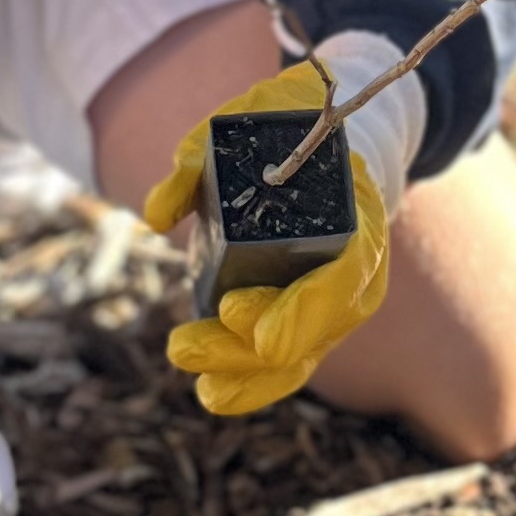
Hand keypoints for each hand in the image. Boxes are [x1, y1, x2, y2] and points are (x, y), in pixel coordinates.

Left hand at [144, 38, 419, 417]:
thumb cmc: (287, 129)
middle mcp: (357, 268)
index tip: (235, 312)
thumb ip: (200, 161)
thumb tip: (158, 215)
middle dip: (245, 349)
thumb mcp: (245, 122)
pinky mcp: (311, 315)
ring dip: (247, 377)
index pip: (343, 274)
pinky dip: (254, 382)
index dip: (298, 306)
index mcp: (357, 215)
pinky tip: (215, 394)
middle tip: (184, 345)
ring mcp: (336, 298)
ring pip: (301, 356)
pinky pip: (290, 359)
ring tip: (201, 388)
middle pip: (315, 330)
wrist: (327, 139)